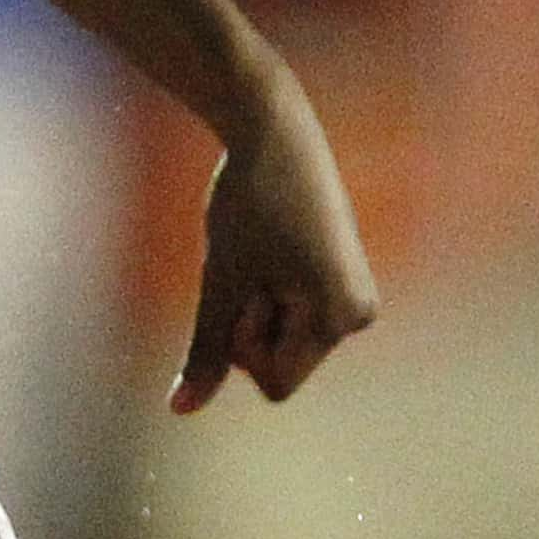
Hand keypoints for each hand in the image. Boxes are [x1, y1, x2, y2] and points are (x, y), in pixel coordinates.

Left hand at [170, 82, 378, 413]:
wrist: (272, 128)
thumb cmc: (246, 201)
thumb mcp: (221, 279)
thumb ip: (206, 349)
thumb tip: (180, 410)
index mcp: (341, 319)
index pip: (273, 383)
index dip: (240, 341)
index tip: (245, 283)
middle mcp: (358, 315)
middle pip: (277, 362)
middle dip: (248, 319)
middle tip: (252, 256)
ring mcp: (352, 296)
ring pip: (278, 335)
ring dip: (255, 300)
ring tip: (263, 245)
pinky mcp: (338, 277)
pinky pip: (286, 310)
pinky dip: (266, 285)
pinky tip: (272, 240)